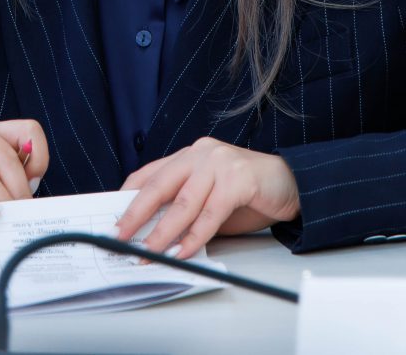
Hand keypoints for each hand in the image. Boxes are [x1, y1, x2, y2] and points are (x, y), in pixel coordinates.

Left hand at [113, 137, 300, 258]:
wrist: (292, 183)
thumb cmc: (248, 192)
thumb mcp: (209, 197)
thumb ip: (184, 208)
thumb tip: (152, 234)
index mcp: (189, 155)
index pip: (149, 174)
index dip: (127, 197)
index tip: (113, 220)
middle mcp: (200, 154)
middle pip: (159, 186)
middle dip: (135, 215)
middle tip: (119, 237)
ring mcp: (219, 163)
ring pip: (183, 203)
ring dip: (163, 233)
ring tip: (149, 253)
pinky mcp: (238, 179)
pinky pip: (210, 213)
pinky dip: (195, 236)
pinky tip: (184, 251)